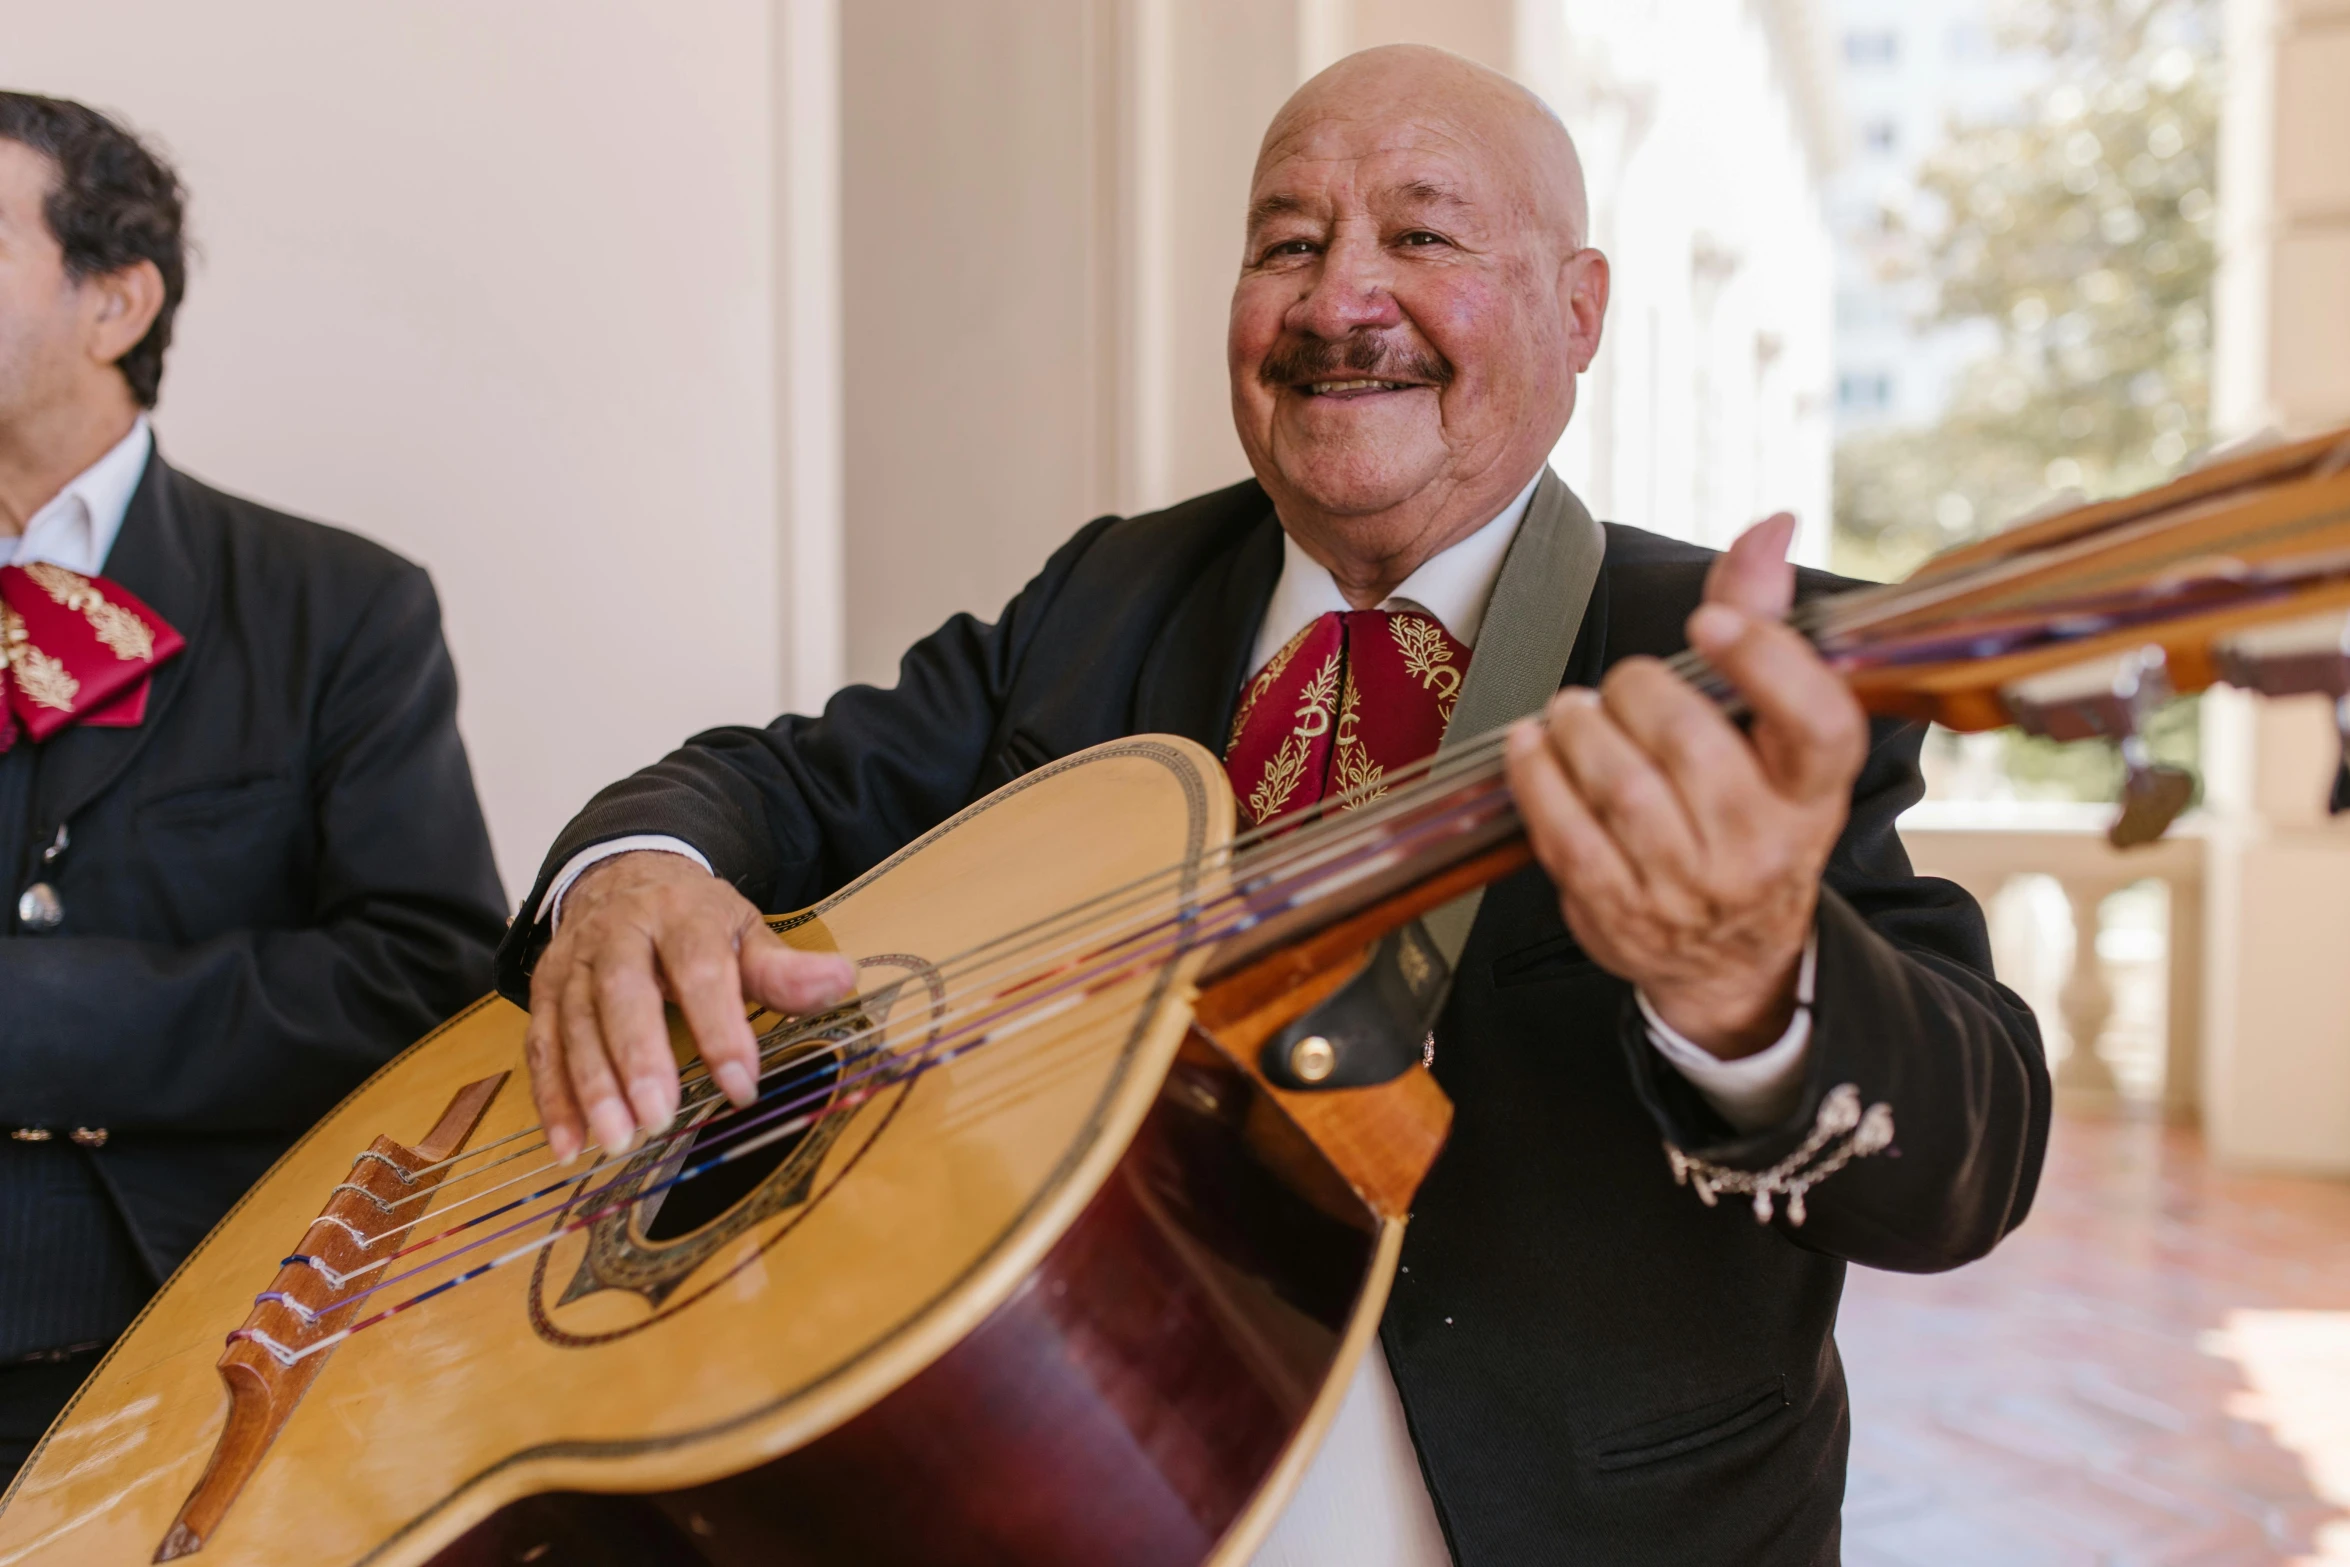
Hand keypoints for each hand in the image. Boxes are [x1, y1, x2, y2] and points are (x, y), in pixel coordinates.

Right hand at [523, 850, 857, 1162]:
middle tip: (658, 1118)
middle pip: (622, 991)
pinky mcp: (545, 989)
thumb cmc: (694, 918)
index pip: (701, 969)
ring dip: (592, 1086)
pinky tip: (569, 1144)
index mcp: (681, 913)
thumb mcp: (744, 931)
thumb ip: (783, 968)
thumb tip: (843, 981)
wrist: (622, 875)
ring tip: (616, 1140)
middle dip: (638, 1057)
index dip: (720, 1027)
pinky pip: (542, 1044)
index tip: (742, 1085)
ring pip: (575, 1022)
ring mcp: (575, 960)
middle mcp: (620, 932)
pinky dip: (551, 1097)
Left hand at [1502, 513, 1866, 1056]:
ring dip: (1579, 727)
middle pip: (1688, 740)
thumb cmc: (1749, 813)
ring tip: (1574, 712)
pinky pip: (1563, 829)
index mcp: (1814, 791)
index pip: (1815, 722)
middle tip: (1624, 686)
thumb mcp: (1776, 732)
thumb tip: (1768, 525)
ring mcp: (1687, 886)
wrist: (1729, 956)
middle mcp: (1761, 844)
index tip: (1710, 622)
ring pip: (1618, 783)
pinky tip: (1532, 745)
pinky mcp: (1617, 909)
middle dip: (1637, 690)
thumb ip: (1764, 622)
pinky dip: (1535, 775)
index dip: (1764, 661)